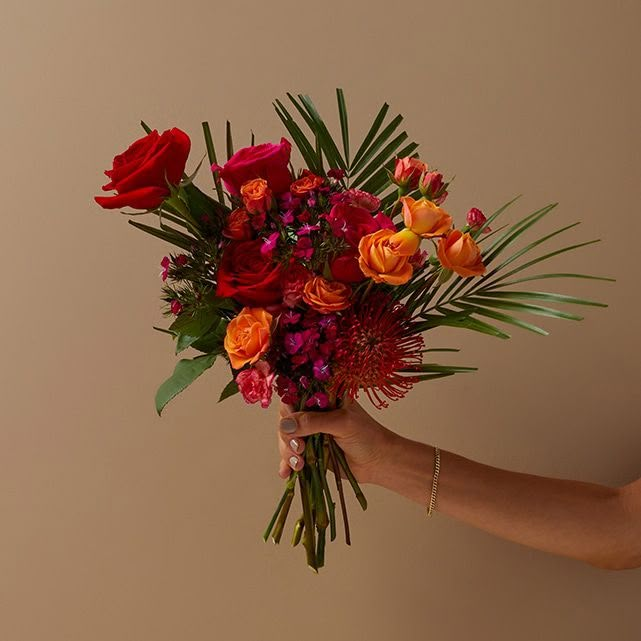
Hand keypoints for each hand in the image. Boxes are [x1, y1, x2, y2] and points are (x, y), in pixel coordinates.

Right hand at [277, 397, 396, 483]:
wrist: (379, 462)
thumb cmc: (367, 436)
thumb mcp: (342, 423)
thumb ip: (314, 422)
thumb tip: (285, 425)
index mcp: (322, 398)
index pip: (295, 397)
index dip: (288, 411)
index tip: (290, 426)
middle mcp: (314, 414)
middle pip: (286, 420)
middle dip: (287, 437)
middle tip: (298, 449)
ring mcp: (311, 433)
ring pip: (287, 439)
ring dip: (287, 452)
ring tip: (299, 464)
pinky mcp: (311, 452)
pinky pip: (292, 456)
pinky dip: (287, 464)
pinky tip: (286, 473)